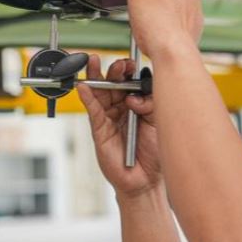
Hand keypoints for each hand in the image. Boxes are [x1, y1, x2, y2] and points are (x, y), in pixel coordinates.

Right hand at [76, 54, 161, 197]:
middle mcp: (123, 108)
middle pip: (114, 83)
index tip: (132, 64)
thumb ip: (149, 104)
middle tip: (120, 65)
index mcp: (138, 104)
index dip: (130, 71)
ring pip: (100, 92)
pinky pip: (93, 110)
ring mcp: (110, 118)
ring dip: (96, 76)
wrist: (146, 180)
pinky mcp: (100, 129)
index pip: (131, 81)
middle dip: (115, 70)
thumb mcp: (158, 122)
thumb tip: (133, 96)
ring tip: (93, 62)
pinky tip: (84, 86)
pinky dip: (87, 97)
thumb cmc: (154, 153)